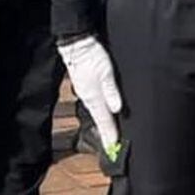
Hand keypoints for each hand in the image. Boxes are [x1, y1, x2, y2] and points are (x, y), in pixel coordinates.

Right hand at [58, 35, 122, 152]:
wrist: (78, 45)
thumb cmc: (92, 57)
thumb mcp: (106, 72)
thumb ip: (111, 90)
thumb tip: (117, 108)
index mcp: (94, 97)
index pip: (104, 120)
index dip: (110, 134)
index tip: (114, 148)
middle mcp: (90, 99)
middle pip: (100, 120)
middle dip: (107, 134)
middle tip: (113, 148)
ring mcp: (87, 94)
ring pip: (98, 113)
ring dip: (104, 125)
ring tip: (110, 135)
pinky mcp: (87, 88)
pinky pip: (96, 105)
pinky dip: (101, 114)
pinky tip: (106, 114)